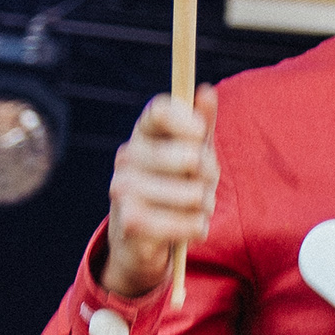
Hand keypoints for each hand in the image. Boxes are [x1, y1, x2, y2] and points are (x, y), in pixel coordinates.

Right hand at [98, 86, 219, 302]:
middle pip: (190, 157)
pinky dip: (197, 229)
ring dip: (205, 206)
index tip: (201, 135)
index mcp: (141, 134)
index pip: (160, 111)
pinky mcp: (132, 222)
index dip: (187, 122)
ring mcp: (125, 189)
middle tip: (204, 185)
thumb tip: (206, 91)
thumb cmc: (172, 189)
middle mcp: (127, 157)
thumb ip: (200, 125)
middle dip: (209, 175)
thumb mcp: (190, 155)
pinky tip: (190, 228)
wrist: (139, 243)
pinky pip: (186, 223)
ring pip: (193, 194)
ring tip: (196, 209)